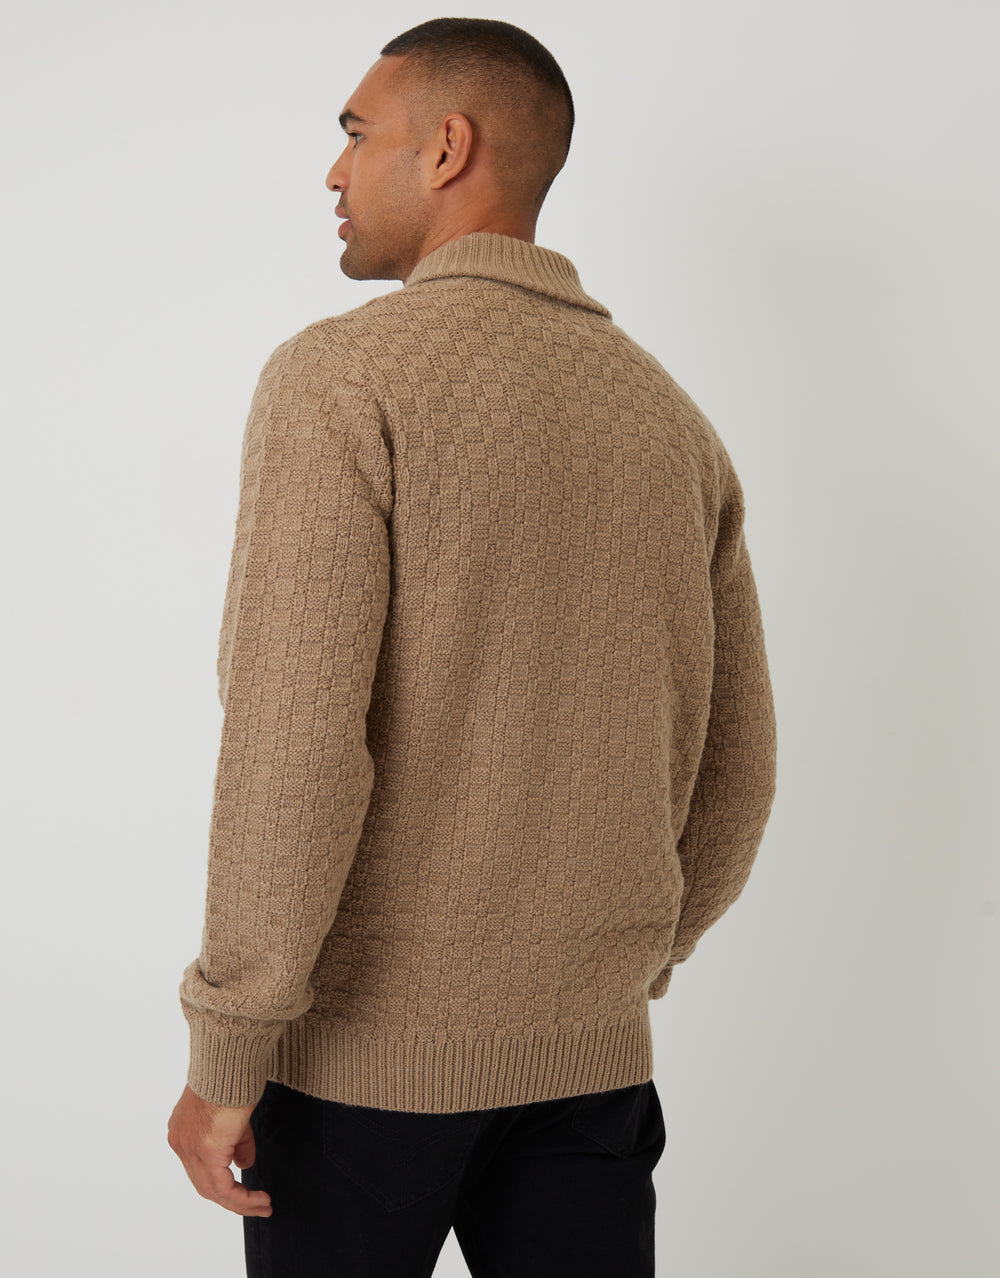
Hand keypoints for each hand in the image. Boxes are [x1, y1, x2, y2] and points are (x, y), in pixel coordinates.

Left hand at [167, 1083, 272, 1216]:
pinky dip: (242, 1198)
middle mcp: (180, 1141)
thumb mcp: (233, 1113)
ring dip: (240, 1203)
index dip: (224, 1179)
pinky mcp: (206, 1150)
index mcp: (183, 1129)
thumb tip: (244, 1164)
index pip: (200, 1165)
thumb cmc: (232, 1073)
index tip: (245, 1185)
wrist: (229, 1058)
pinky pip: (223, 1187)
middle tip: (257, 1204)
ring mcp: (189, 1147)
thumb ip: (236, 1141)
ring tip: (263, 1205)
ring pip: (212, 1190)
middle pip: (204, 1182)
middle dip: (233, 1198)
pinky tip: (259, 1199)